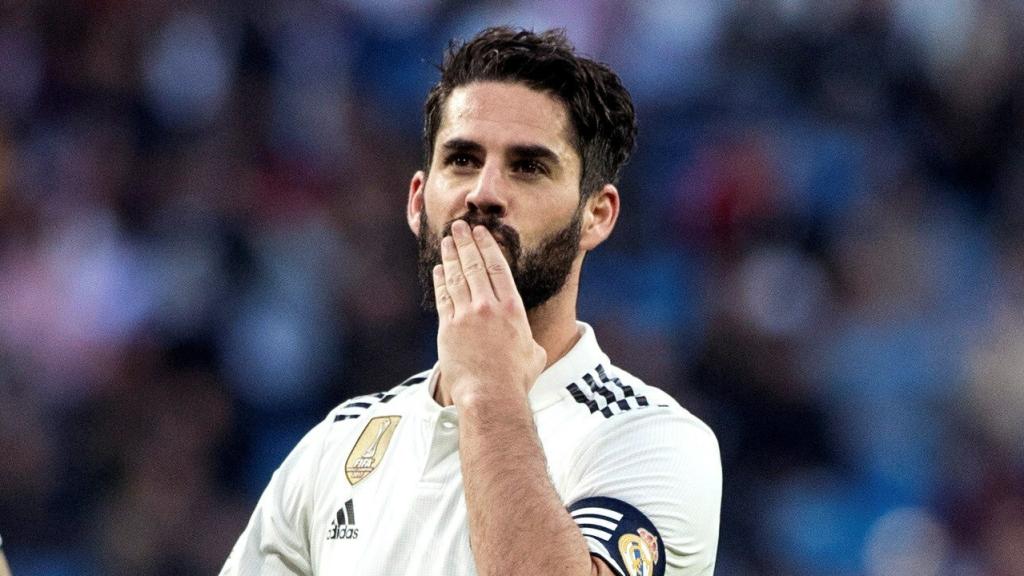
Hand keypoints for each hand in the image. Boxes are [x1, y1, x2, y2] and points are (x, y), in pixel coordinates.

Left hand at [433, 220, 546, 406]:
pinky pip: (443, 297)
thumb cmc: (516, 379)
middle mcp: (488, 307)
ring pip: (457, 278)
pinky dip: (441, 281)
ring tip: (447, 241)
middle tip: (459, 226)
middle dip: (466, 243)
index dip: (488, 246)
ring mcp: (466, 316)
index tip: (482, 232)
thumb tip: (533, 343)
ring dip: (451, 257)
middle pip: (475, 266)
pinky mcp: (448, 328)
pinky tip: (439, 270)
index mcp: (512, 309)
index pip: (498, 268)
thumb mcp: (535, 355)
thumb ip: (531, 341)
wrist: (490, 394)